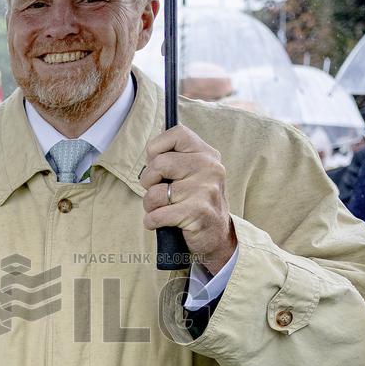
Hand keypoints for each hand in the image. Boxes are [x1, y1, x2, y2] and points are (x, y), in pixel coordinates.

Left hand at [140, 124, 236, 273]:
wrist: (216, 235)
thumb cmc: (195, 201)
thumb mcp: (192, 172)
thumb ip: (175, 154)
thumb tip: (158, 130)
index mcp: (207, 154)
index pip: (176, 133)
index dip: (156, 148)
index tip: (157, 165)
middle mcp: (210, 168)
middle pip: (159, 163)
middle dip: (148, 181)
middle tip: (158, 192)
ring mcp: (206, 190)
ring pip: (155, 193)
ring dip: (150, 205)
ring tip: (162, 209)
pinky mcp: (198, 212)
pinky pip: (158, 215)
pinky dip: (152, 221)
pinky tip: (159, 222)